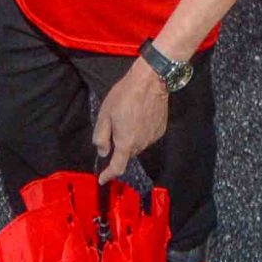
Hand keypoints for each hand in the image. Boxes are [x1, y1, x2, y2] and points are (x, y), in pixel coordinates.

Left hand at [91, 61, 170, 181]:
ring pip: (137, 145)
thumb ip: (101, 137)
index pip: (117, 167)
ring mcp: (152, 138)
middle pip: (126, 154)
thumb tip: (103, 152)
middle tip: (113, 128)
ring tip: (127, 118)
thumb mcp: (105, 115)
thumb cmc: (124, 96)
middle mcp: (141, 145)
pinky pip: (146, 137)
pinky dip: (140, 132)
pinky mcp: (160, 130)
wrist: (151, 81)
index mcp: (125, 143)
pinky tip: (139, 117)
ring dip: (130, 139)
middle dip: (118, 148)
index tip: (102, 179)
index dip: (108, 175)